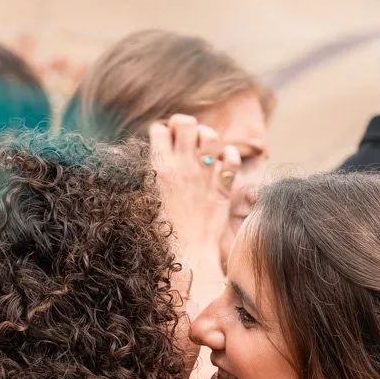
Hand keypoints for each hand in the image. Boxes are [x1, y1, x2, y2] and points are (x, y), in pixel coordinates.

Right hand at [149, 114, 239, 268]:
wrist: (187, 256)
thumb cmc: (161, 233)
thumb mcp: (147, 200)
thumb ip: (153, 176)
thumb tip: (156, 159)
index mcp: (160, 169)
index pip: (159, 129)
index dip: (162, 132)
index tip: (165, 142)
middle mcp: (183, 167)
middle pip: (186, 122)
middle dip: (185, 125)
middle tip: (186, 139)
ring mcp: (205, 176)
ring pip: (210, 135)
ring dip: (207, 137)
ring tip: (204, 149)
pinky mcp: (223, 188)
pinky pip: (232, 158)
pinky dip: (229, 156)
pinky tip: (223, 162)